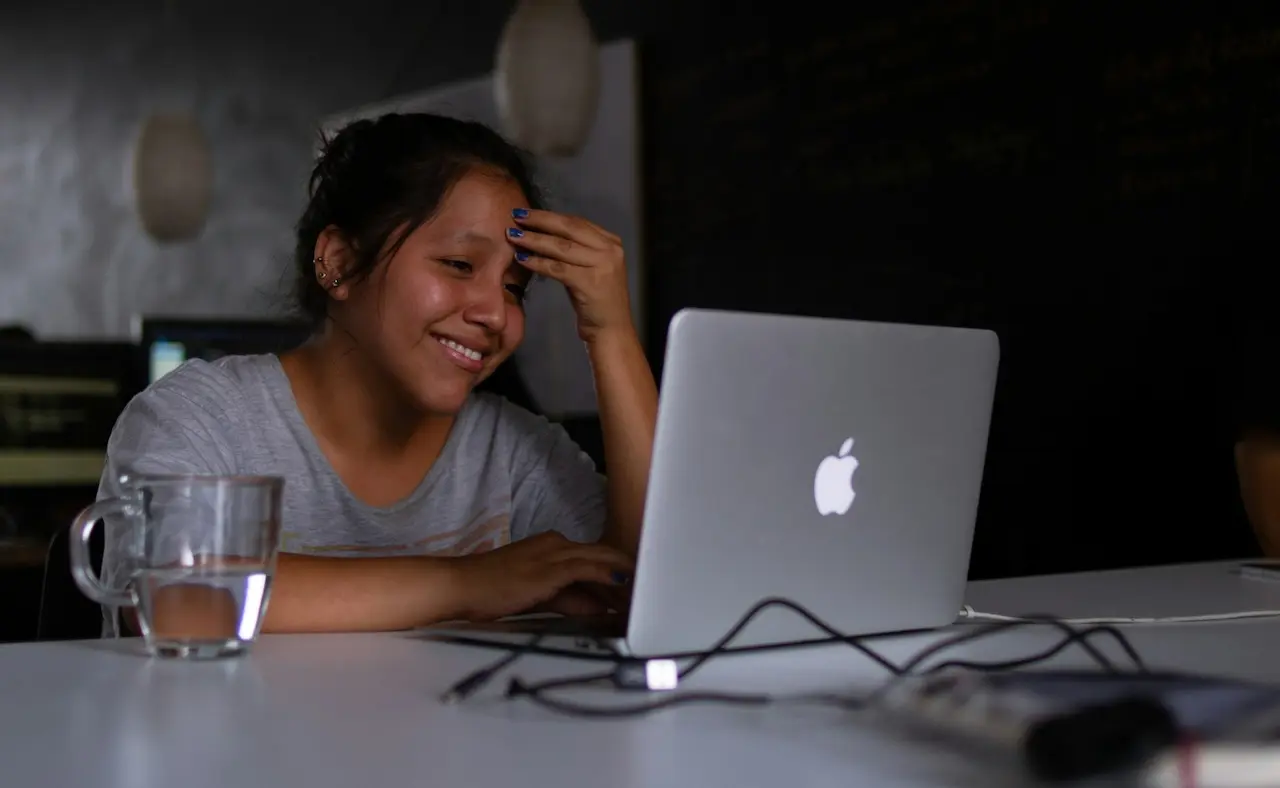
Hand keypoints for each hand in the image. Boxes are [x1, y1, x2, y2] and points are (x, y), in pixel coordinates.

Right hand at [452, 531, 632, 620]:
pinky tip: (623, 582)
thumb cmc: (493, 591)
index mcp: (552, 546)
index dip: (617, 572)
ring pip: (600, 558)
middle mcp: (556, 544)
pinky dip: (607, 574)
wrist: (462, 586)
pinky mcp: (549, 568)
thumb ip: (569, 599)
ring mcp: (553, 554)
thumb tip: (598, 609)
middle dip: (627, 572)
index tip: (637, 587)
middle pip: (603, 554)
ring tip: (645, 590)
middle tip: (649, 589)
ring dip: (624, 575)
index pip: (594, 558)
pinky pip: (587, 568)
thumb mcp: (538, 595)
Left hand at [508, 209, 632, 342]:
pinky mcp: (590, 283)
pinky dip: (537, 262)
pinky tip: (522, 258)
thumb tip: (543, 233)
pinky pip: (558, 268)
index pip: (577, 222)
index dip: (550, 216)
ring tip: (513, 236)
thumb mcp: (590, 268)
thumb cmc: (597, 301)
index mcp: (611, 242)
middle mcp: (610, 250)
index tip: (527, 214)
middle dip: (540, 221)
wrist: (612, 330)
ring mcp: (602, 266)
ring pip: (561, 247)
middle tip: (516, 216)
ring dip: (534, 240)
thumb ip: (576, 250)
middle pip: (569, 228)